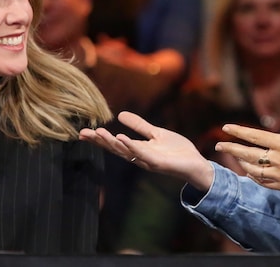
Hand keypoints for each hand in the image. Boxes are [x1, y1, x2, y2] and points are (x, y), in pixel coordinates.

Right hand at [79, 111, 214, 190]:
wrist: (196, 164)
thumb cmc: (177, 151)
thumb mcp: (156, 133)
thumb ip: (140, 125)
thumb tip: (120, 115)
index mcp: (138, 149)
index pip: (115, 143)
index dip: (100, 139)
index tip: (83, 132)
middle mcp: (139, 156)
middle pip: (115, 149)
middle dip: (100, 142)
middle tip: (83, 133)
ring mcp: (147, 161)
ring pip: (126, 151)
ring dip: (112, 143)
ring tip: (99, 133)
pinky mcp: (157, 163)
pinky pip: (141, 154)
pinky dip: (130, 146)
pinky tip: (121, 138)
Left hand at [215, 94, 279, 205]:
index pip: (254, 136)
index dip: (238, 131)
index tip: (225, 127)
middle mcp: (277, 160)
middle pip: (247, 153)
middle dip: (230, 147)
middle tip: (219, 144)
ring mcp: (278, 175)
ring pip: (251, 168)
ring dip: (239, 161)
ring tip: (232, 154)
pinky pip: (260, 181)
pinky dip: (251, 175)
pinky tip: (248, 171)